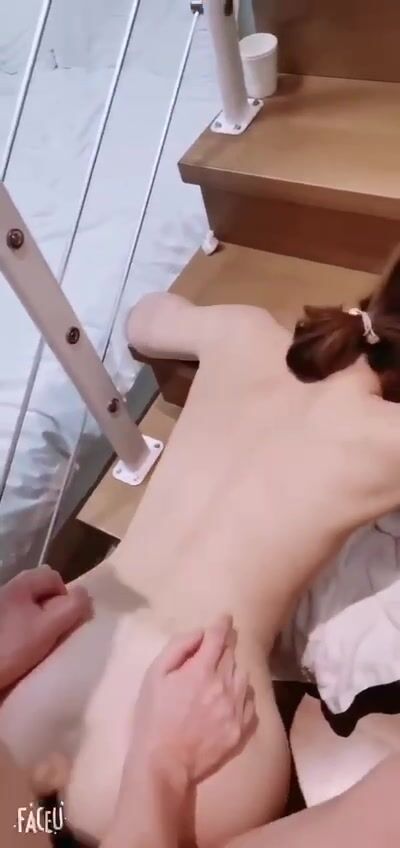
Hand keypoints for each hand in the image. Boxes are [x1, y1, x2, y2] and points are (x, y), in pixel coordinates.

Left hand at [0, 566, 91, 689]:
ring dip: (34, 622)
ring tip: (34, 645)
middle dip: (50, 609)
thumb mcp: (47, 628)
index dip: (65, 597)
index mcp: (21, 583)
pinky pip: (13, 619)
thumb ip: (71, 608)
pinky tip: (16, 650)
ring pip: (25, 606)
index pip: (54, 577)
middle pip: (39, 591)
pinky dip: (19, 631)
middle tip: (51, 634)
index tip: (64, 622)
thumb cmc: (9, 647)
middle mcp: (6, 588)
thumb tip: (85, 594)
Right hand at [127, 615, 254, 786]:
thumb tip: (199, 633)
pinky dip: (242, 693)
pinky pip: (250, 702)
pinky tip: (230, 697)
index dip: (222, 624)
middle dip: (225, 647)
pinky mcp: (242, 729)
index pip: (218, 637)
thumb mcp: (155, 676)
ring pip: (243, 676)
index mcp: (201, 671)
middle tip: (217, 648)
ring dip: (233, 670)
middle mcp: (224, 686)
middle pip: (232, 655)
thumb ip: (178, 648)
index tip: (225, 617)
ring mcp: (236, 709)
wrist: (165, 764)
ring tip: (220, 676)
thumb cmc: (153, 717)